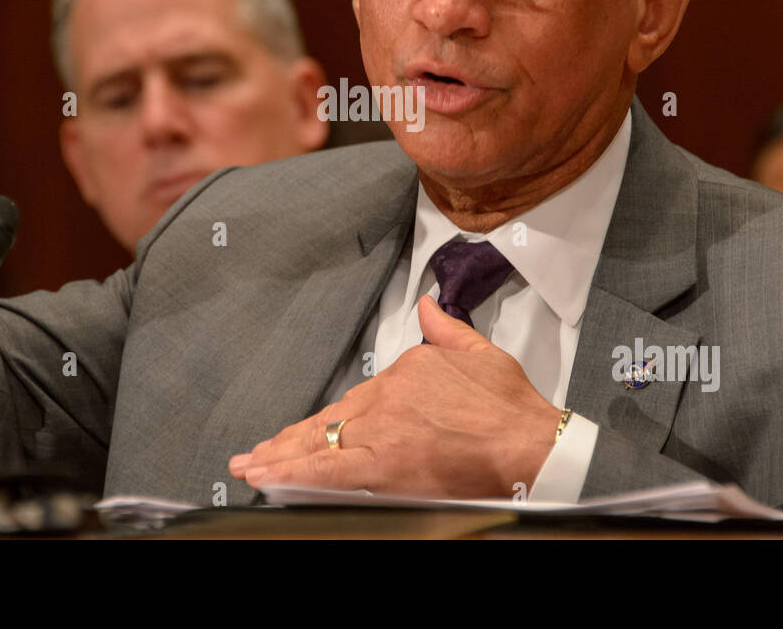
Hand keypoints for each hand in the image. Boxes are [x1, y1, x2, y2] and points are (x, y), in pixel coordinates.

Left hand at [228, 294, 561, 497]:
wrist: (530, 443)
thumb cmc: (510, 408)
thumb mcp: (479, 353)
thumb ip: (445, 327)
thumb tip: (429, 304)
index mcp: (405, 372)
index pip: (353, 401)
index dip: (326, 420)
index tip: (306, 429)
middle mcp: (386, 400)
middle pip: (327, 422)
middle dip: (289, 440)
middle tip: (258, 453)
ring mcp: (382, 432)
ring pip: (319, 445)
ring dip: (281, 457)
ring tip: (252, 467)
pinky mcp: (385, 466)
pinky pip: (328, 471)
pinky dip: (294, 473)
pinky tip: (270, 478)